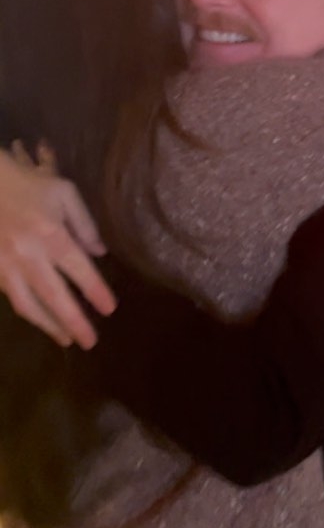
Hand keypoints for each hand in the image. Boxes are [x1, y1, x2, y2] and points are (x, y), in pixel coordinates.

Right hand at [0, 149, 115, 347]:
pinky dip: (29, 311)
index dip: (95, 291)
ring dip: (48, 325)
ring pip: (27, 304)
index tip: (109, 309)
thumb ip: (84, 223)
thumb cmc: (26, 184)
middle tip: (90, 342)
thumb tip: (98, 252)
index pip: (79, 269)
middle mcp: (27, 254)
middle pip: (54, 296)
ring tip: (66, 339)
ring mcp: (4, 264)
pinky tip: (40, 319)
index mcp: (50, 233)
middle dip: (73, 321)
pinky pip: (11, 297)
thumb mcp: (64, 192)